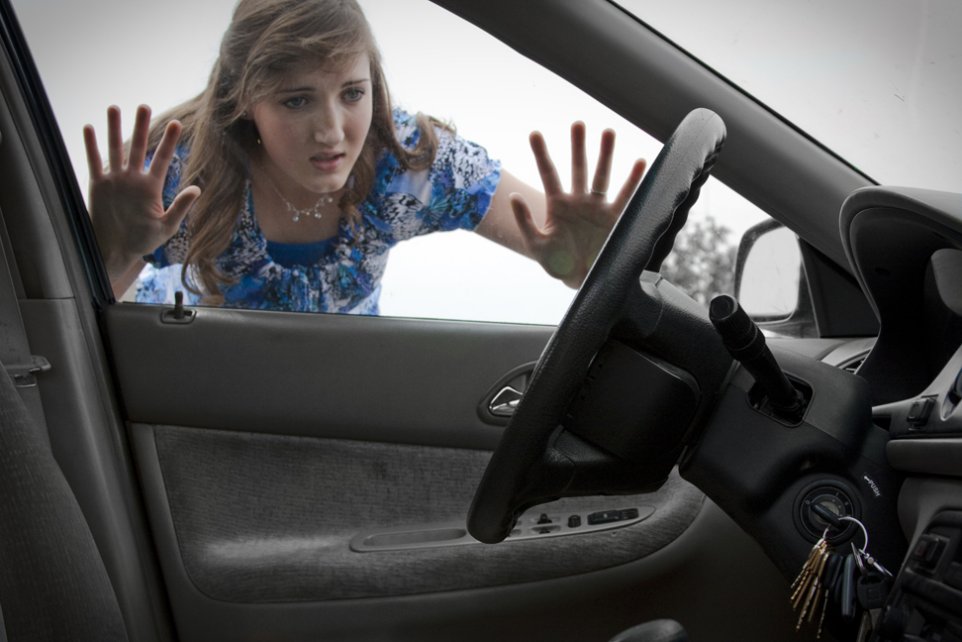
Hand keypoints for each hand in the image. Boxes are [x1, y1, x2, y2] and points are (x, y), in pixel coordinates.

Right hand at [83, 104, 199, 287]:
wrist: (117, 250)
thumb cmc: (143, 240)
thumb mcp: (165, 226)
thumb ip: (180, 207)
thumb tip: (197, 189)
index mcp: (151, 187)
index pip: (162, 159)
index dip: (168, 141)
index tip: (177, 123)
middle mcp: (134, 179)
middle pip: (138, 147)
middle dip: (141, 127)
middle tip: (144, 106)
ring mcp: (116, 180)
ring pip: (115, 149)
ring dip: (114, 129)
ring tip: (114, 107)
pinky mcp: (98, 185)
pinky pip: (94, 162)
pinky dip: (91, 146)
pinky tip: (90, 128)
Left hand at [510, 122, 645, 287]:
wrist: (584, 283)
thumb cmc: (559, 265)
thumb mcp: (537, 246)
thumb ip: (526, 222)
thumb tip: (512, 196)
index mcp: (557, 205)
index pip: (548, 173)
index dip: (541, 154)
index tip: (534, 133)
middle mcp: (578, 201)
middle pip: (577, 168)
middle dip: (578, 147)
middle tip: (578, 124)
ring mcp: (597, 207)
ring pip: (602, 175)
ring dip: (605, 154)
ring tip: (608, 131)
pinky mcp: (615, 218)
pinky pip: (625, 196)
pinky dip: (633, 180)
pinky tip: (640, 162)